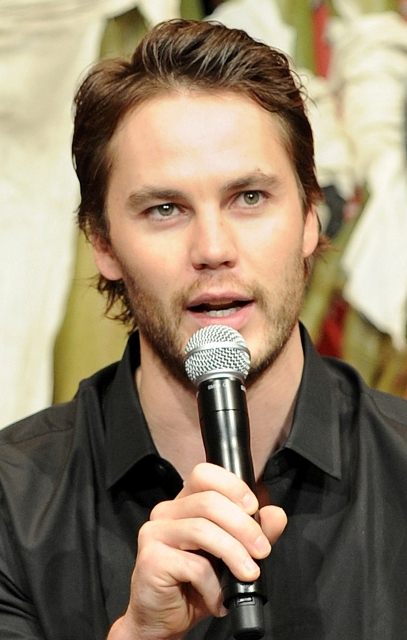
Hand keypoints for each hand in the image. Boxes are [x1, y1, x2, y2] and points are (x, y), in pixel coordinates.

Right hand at [108, 463, 286, 639]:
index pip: (205, 473)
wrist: (165, 619)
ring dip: (234, 553)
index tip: (254, 510)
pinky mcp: (151, 559)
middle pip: (209, 501)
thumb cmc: (195, 584)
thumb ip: (255, 531)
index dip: (233, 487)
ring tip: (248, 574)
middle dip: (244, 526)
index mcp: (184, 502)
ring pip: (203, 530)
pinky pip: (193, 565)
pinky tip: (218, 597)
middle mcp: (166, 511)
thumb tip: (275, 514)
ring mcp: (155, 532)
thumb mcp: (233, 554)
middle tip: (262, 551)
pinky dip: (214, 585)